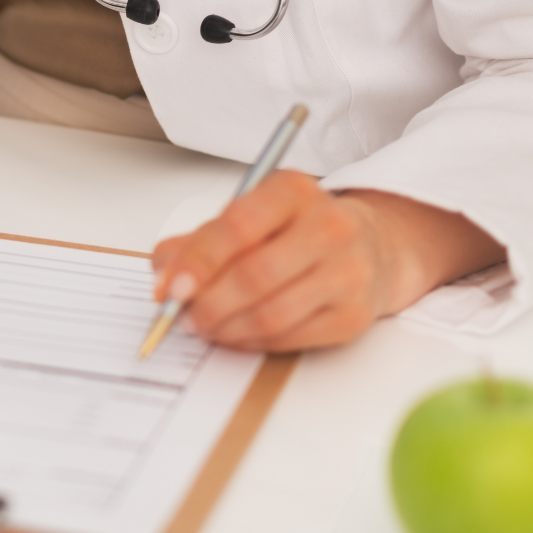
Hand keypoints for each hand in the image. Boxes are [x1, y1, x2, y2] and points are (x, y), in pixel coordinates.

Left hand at [150, 171, 504, 351]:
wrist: (370, 246)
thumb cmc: (293, 230)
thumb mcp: (245, 217)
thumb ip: (196, 242)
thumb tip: (163, 277)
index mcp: (293, 191)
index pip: (238, 226)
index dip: (199, 262)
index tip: (171, 289)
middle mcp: (329, 227)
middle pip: (255, 276)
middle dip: (208, 304)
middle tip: (182, 316)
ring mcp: (348, 272)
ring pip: (272, 314)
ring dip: (226, 328)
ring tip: (204, 326)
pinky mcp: (354, 314)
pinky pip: (290, 338)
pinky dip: (251, 342)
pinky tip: (235, 334)